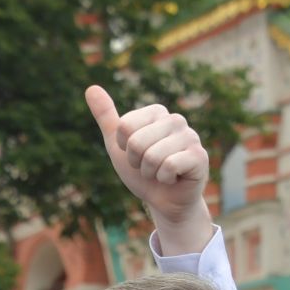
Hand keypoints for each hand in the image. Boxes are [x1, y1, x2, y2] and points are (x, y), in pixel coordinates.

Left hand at [85, 85, 212, 254]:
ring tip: (161, 173)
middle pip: (136, 142)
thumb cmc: (142, 172)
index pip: (124, 127)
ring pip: (152, 156)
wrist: (164, 201)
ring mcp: (190, 136)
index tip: (136, 155)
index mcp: (156, 112)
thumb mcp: (118, 145)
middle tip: (149, 167)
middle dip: (137, 163)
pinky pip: (168, 166)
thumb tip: (91, 88)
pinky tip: (174, 178)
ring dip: (151, 173)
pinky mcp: (199, 156)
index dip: (124, 148)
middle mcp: (175, 120)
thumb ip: (106, 117)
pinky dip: (165, 179)